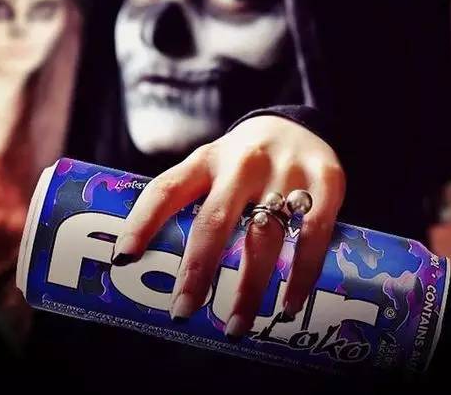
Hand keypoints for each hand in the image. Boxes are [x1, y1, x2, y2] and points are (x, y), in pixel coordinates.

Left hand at [111, 115, 344, 337]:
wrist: (296, 125)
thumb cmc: (242, 158)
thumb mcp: (211, 165)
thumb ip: (189, 200)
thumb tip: (152, 261)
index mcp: (207, 160)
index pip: (167, 189)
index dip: (142, 222)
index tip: (124, 259)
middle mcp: (243, 163)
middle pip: (214, 220)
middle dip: (197, 270)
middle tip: (183, 311)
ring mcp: (286, 170)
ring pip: (264, 236)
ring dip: (250, 287)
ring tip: (236, 325)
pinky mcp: (326, 181)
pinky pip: (312, 235)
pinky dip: (301, 274)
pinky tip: (289, 303)